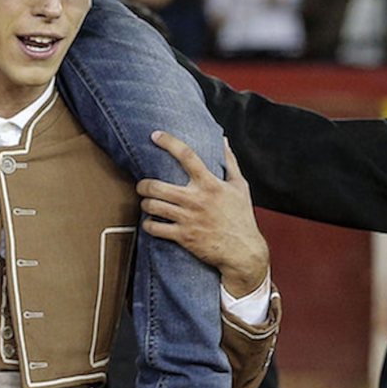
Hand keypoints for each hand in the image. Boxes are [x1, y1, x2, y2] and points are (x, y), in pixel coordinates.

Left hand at [138, 133, 269, 297]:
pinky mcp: (184, 237)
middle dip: (143, 184)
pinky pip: (155, 228)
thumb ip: (230, 162)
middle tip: (142, 185)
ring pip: (152, 206)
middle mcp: (197, 199)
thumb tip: (223, 140)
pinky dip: (148, 225)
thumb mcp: (240, 186)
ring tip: (146, 202)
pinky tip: (151, 223)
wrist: (243, 252)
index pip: (187, 156)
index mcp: (210, 184)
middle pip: (157, 186)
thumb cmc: (242, 217)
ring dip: (145, 203)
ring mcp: (188, 219)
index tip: (155, 135)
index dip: (169, 142)